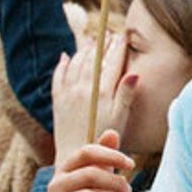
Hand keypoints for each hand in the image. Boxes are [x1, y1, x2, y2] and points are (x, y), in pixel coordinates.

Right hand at [47, 129, 134, 191]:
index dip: (112, 155)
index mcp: (66, 167)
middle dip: (115, 181)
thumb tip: (111, 132)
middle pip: (90, 174)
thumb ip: (105, 156)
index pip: (87, 152)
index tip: (131, 164)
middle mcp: (56, 183)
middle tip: (128, 190)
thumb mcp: (100, 174)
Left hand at [52, 34, 137, 163]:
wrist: (76, 158)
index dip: (118, 48)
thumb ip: (126, 94)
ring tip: (91, 40)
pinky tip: (65, 56)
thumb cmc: (105, 139)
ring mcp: (68, 94)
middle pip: (94, 60)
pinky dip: (61, 65)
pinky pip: (57, 77)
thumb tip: (134, 72)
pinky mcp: (57, 102)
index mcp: (102, 92)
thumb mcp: (121, 117)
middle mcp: (83, 89)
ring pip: (76, 64)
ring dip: (84, 50)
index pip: (112, 63)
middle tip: (108, 33)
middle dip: (102, 45)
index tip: (124, 36)